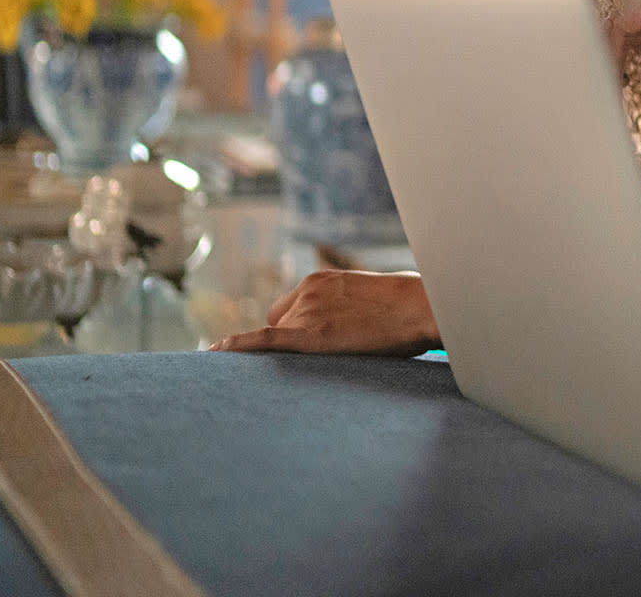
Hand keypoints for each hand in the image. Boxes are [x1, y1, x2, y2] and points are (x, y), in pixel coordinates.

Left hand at [209, 270, 439, 356]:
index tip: (303, 340)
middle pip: (279, 324)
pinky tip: (217, 353)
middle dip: (293, 340)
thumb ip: (351, 305)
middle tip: (325, 356)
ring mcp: (307, 313)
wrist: (423, 306)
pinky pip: (265, 341)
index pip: (288, 308)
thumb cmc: (412, 303)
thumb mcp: (373, 295)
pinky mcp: (311, 336)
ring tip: (329, 360)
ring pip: (279, 339)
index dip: (294, 326)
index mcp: (320, 281)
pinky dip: (239, 346)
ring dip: (293, 352)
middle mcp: (306, 294)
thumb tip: (362, 321)